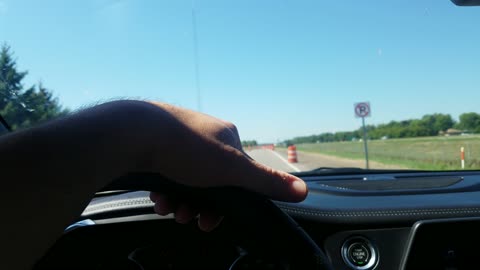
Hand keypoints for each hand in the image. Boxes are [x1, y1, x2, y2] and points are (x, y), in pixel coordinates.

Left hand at [138, 102, 307, 230]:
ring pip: (187, 181)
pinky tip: (158, 199)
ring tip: (170, 208)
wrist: (135, 134)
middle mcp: (205, 135)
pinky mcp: (157, 146)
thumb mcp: (233, 170)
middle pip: (210, 182)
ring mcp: (180, 139)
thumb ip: (267, 181)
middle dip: (199, 205)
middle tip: (187, 218)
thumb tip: (304, 190)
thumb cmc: (188, 148)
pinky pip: (167, 175)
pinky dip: (165, 191)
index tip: (211, 221)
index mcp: (227, 137)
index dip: (226, 202)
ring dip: (180, 201)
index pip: (237, 177)